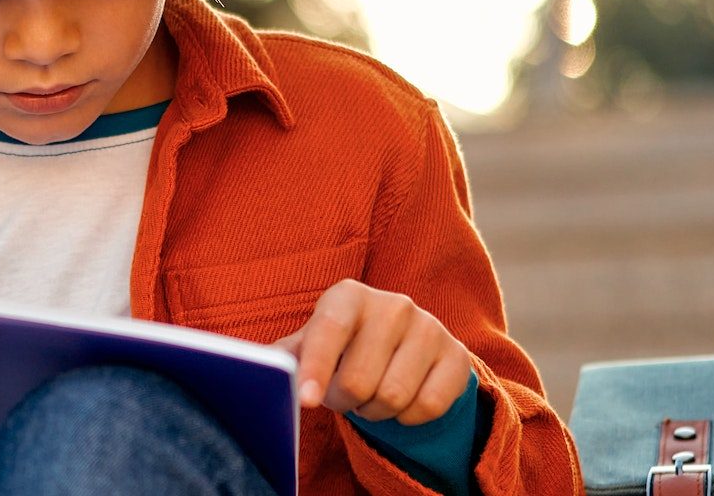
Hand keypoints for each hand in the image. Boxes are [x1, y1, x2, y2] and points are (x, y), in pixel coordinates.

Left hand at [273, 279, 472, 425]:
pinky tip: (402, 400)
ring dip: (374, 411)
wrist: (403, 344)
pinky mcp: (457, 355)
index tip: (305, 400)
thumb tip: (255, 367)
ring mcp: (430, 327)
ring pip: (393, 397)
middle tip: (344, 395)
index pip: (328, 333)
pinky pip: (429, 407)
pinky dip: (408, 417)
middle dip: (344, 401)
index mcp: (348, 295)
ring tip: (370, 395)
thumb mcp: (312, 340)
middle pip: (359, 380)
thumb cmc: (343, 344)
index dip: (315, 369)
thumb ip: (285, 354)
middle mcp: (393, 304)